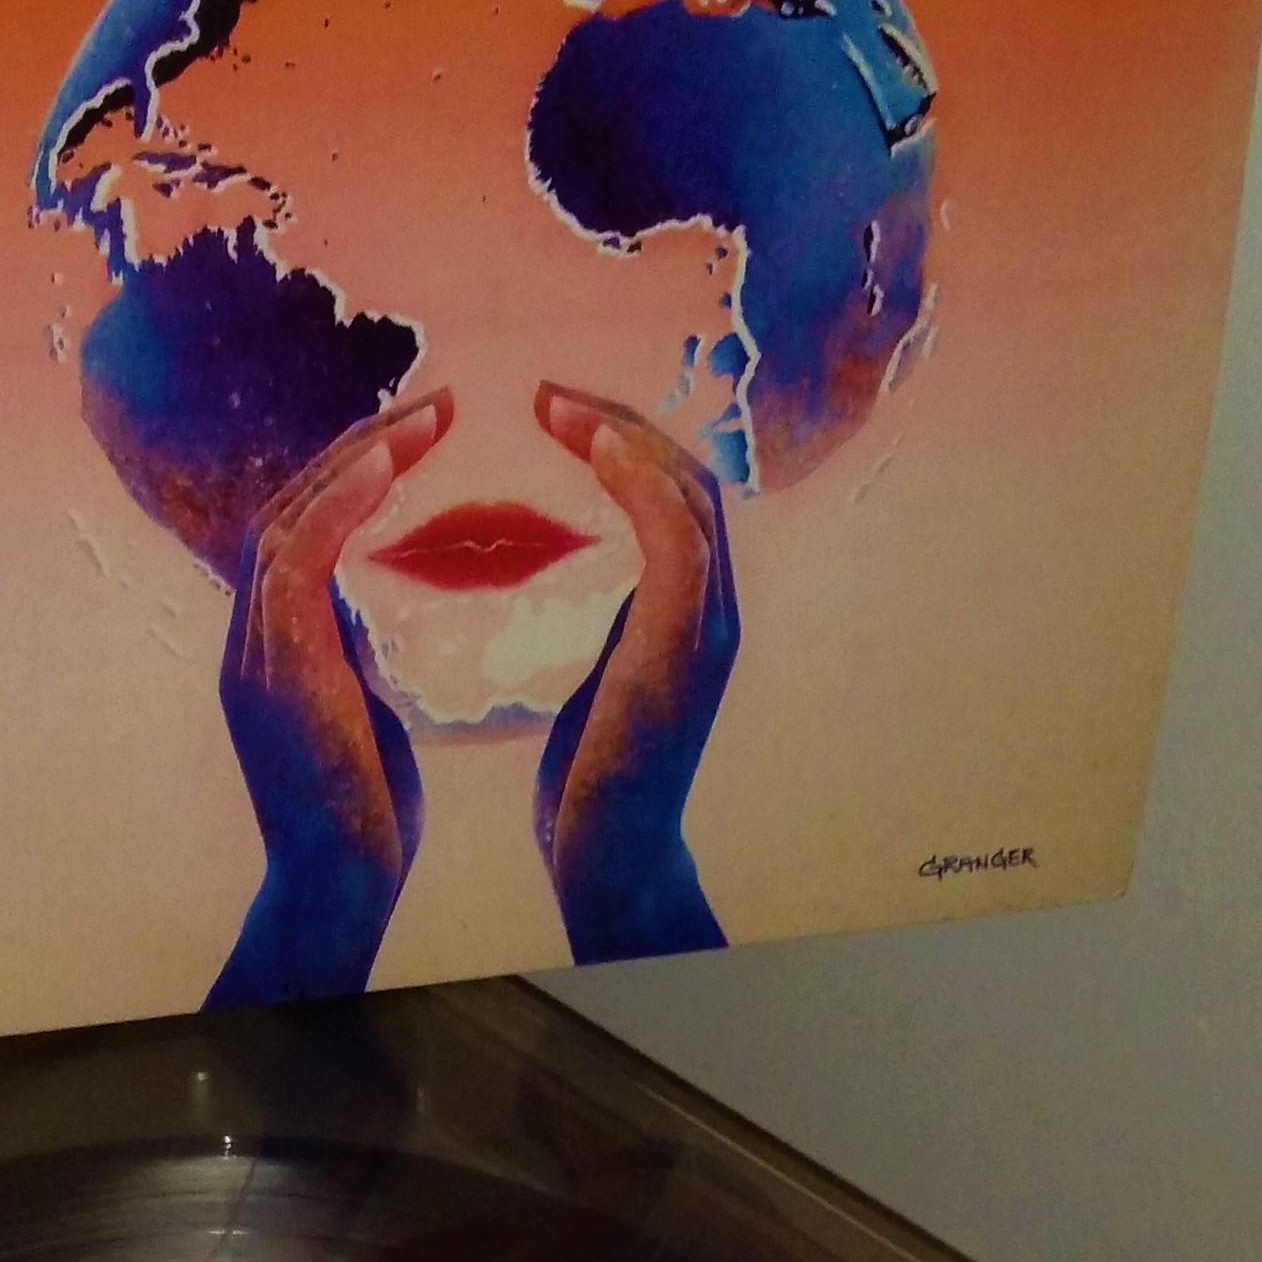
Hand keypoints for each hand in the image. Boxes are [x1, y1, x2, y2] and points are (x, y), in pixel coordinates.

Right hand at [205, 391, 451, 1006]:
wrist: (338, 890)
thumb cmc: (365, 819)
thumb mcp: (360, 714)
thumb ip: (354, 655)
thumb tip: (373, 609)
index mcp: (269, 647)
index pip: (300, 532)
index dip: (355, 477)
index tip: (423, 438)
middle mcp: (248, 639)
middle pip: (288, 508)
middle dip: (359, 450)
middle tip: (437, 406)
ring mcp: (253, 652)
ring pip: (288, 519)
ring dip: (358, 461)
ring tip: (429, 418)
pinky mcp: (276, 669)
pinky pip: (298, 558)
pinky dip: (340, 504)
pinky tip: (389, 466)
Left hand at [531, 388, 738, 961]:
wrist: (610, 863)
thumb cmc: (590, 790)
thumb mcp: (602, 683)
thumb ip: (610, 627)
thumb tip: (577, 584)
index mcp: (692, 617)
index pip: (673, 500)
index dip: (620, 446)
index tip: (552, 416)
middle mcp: (715, 613)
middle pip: (689, 480)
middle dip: (620, 426)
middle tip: (546, 398)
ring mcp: (709, 629)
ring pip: (690, 496)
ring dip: (625, 439)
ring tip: (557, 409)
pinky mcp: (685, 648)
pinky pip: (679, 535)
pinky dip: (641, 481)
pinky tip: (591, 449)